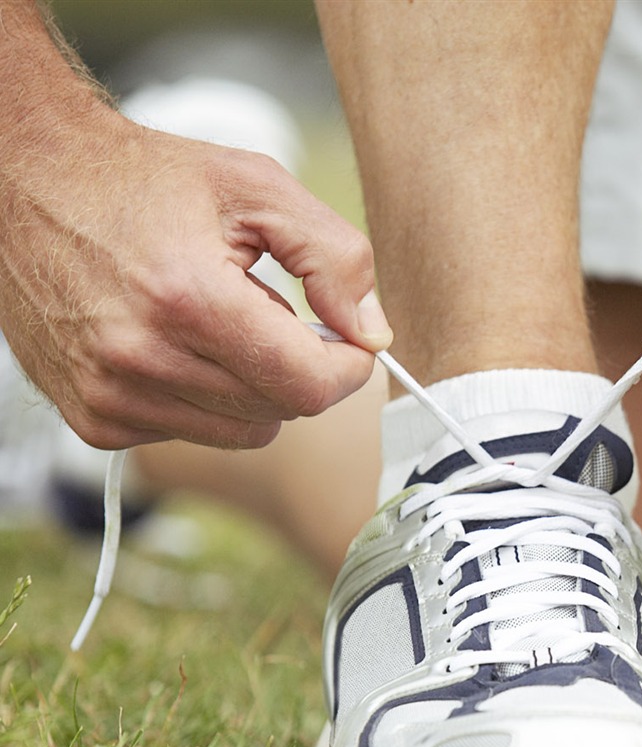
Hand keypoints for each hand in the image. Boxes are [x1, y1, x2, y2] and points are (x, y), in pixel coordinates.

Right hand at [0, 111, 391, 449]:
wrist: (29, 181)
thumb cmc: (146, 180)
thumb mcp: (258, 188)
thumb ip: (334, 257)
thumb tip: (371, 333)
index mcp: (188, 298)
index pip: (307, 386)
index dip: (347, 368)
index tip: (348, 340)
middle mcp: (142, 358)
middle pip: (280, 412)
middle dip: (296, 366)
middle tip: (266, 310)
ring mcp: (110, 395)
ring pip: (242, 432)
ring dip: (251, 385)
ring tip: (214, 322)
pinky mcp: (93, 417)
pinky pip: (192, 434)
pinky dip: (203, 398)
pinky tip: (175, 344)